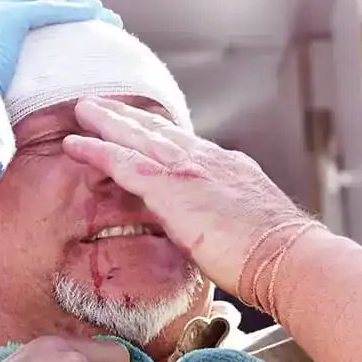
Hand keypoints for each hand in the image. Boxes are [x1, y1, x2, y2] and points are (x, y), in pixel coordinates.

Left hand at [63, 97, 326, 316]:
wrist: (286, 257)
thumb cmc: (272, 257)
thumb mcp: (244, 226)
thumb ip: (220, 218)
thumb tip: (204, 230)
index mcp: (226, 168)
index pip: (184, 144)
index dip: (158, 133)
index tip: (140, 124)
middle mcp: (207, 160)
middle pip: (159, 130)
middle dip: (128, 116)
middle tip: (102, 104)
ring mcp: (188, 170)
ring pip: (137, 137)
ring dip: (107, 121)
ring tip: (83, 109)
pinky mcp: (171, 188)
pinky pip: (123, 162)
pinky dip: (97, 150)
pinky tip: (75, 144)